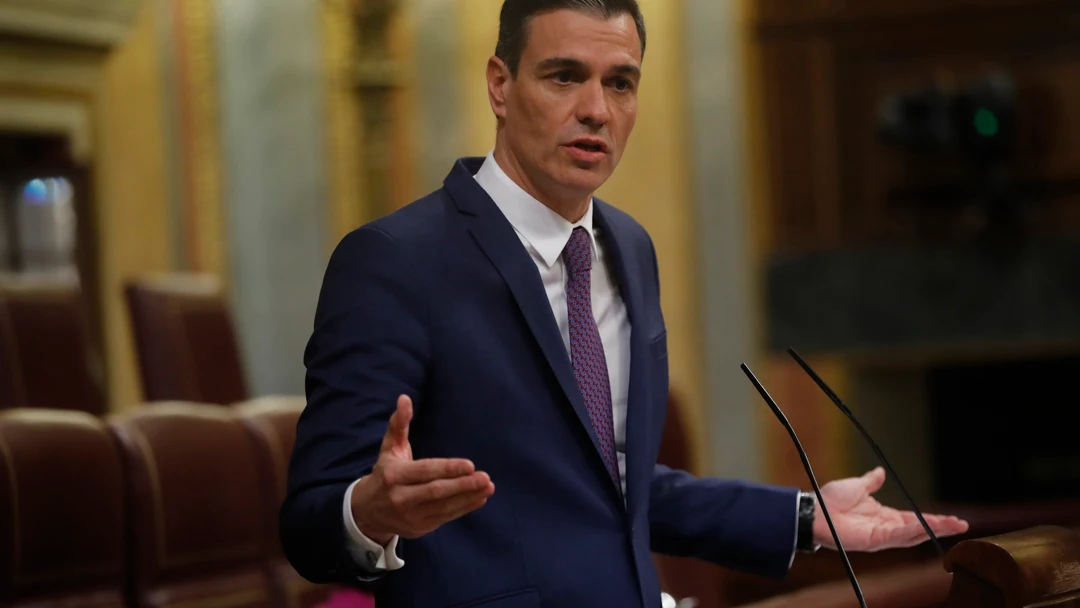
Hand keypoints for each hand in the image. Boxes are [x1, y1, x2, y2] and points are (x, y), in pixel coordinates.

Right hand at [351, 395, 494, 544]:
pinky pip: (445, 517)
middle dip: (462, 485)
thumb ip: (399, 424)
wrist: (367, 512)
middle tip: (485, 478)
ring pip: (444, 507)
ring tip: (488, 487)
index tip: (470, 465)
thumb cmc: (385, 473)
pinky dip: (464, 508)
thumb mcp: (388, 448)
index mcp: (394, 475)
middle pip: (436, 492)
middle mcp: (401, 497)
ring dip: (468, 497)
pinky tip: (479, 498)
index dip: (447, 469)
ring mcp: (411, 515)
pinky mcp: (419, 528)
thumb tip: (404, 399)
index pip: (425, 471)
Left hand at [813, 467, 968, 551]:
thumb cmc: (830, 501)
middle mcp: (885, 527)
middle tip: (963, 525)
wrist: (814, 511)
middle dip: (941, 527)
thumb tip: (879, 471)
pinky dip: (913, 530)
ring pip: (913, 534)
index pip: (913, 518)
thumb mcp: (856, 486)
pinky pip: (897, 535)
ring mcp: (881, 536)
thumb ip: (870, 482)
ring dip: (933, 529)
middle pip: (919, 528)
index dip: (932, 519)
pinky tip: (927, 526)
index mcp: (883, 515)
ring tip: (954, 526)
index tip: (952, 518)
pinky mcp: (874, 540)